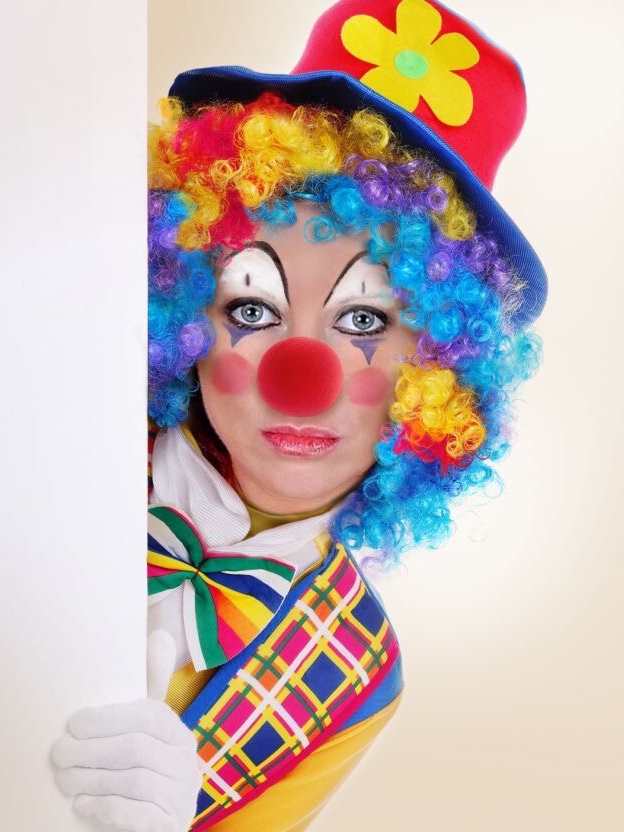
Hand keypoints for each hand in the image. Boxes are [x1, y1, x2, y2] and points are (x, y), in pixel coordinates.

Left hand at [51, 630, 202, 831]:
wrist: (153, 827)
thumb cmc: (143, 772)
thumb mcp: (146, 732)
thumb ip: (149, 689)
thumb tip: (160, 634)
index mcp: (180, 735)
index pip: (150, 716)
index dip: (109, 718)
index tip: (73, 723)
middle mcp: (187, 764)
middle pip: (137, 749)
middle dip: (92, 750)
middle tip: (59, 753)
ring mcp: (182, 798)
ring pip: (134, 781)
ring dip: (92, 778)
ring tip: (64, 779)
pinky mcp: (169, 826)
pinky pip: (137, 814)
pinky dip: (106, 808)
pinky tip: (84, 804)